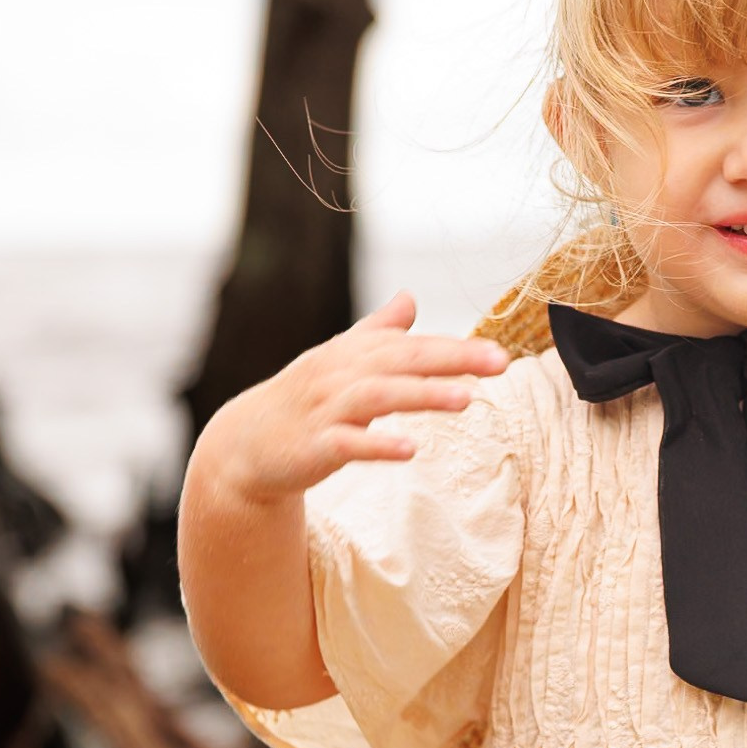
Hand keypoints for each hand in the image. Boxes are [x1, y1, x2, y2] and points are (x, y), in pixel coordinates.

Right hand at [201, 290, 512, 501]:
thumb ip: (378, 331)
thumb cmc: (302, 401)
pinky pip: (348, 444)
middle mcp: (341, 374)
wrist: (246, 444)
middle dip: (452, 360)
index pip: (412, 346)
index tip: (500, 353)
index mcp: (353, 354)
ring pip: (379, 397)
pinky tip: (409, 449)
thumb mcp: (339, 361)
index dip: (456, 348)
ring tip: (465, 399)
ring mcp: (325, 409)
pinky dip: (377, 445)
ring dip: (423, 395)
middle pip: (402, 361)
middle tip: (499, 363)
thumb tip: (409, 298)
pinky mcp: (313, 446)